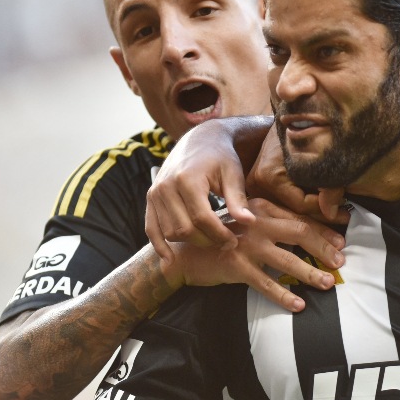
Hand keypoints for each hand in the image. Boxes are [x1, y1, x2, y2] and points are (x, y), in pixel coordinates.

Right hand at [146, 121, 256, 257]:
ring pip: (170, 232)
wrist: (199, 140)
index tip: (234, 241)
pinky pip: (151, 228)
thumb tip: (248, 222)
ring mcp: (155, 192)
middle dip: (207, 241)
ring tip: (211, 241)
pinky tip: (170, 259)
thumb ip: (238, 199)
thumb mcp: (233, 174)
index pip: (202, 218)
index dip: (219, 234)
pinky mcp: (151, 198)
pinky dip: (159, 245)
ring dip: (191, 242)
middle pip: (185, 229)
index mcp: (187, 179)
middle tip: (226, 243)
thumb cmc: (220, 157)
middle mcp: (166, 186)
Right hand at [173, 198, 345, 311]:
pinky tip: (298, 305)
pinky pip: (266, 284)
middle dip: (324, 248)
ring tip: (328, 283)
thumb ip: (271, 223)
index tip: (342, 241)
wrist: (185, 252)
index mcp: (261, 208)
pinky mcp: (236, 266)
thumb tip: (306, 233)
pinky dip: (284, 295)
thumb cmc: (221, 237)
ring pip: (287, 260)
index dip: (324, 230)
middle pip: (300, 233)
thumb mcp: (246, 222)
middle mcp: (255, 223)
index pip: (299, 218)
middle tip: (341, 262)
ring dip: (310, 273)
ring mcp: (245, 245)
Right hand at [246, 126, 346, 223]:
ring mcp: (255, 186)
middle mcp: (257, 184)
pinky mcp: (260, 185)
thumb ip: (328, 186)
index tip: (345, 209)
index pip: (301, 204)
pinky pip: (285, 200)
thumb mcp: (320, 156)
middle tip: (345, 216)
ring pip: (290, 208)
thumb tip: (332, 214)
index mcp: (268, 176)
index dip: (325, 208)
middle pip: (294, 210)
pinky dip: (304, 201)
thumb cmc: (305, 129)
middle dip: (321, 213)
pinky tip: (322, 201)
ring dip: (313, 209)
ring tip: (337, 209)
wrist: (288, 114)